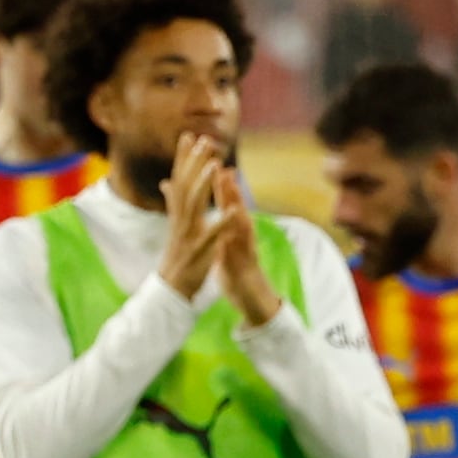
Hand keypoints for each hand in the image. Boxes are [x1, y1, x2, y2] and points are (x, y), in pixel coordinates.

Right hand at [152, 134, 233, 298]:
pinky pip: (212, 235)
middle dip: (194, 161)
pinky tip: (232, 211)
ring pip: (194, 204)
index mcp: (179, 212)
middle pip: (186, 185)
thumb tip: (166, 181)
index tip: (189, 135)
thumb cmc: (178, 254)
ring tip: (215, 165)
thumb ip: (174, 201)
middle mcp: (181, 218)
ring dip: (204, 183)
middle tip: (204, 139)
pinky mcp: (199, 249)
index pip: (180, 179)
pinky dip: (221, 223)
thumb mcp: (176, 224)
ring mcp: (188, 233)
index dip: (184, 157)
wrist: (173, 285)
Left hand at [213, 168, 282, 325]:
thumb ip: (218, 227)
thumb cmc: (235, 270)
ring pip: (240, 217)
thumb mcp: (222, 245)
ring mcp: (245, 244)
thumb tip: (212, 214)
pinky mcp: (247, 258)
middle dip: (225, 184)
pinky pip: (244, 242)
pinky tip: (236, 217)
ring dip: (235, 199)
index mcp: (231, 229)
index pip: (223, 203)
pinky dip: (240, 229)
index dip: (214, 183)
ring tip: (228, 182)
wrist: (250, 296)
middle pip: (233, 205)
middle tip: (218, 162)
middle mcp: (240, 233)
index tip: (206, 163)